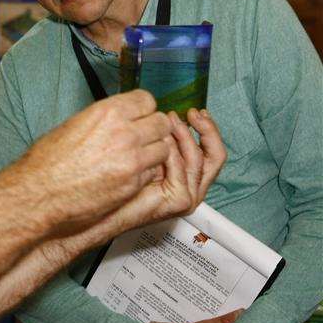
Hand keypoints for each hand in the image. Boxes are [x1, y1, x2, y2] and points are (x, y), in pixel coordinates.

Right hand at [14, 90, 173, 234]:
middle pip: (161, 123)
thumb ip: (103, 120)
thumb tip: (118, 118)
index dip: (142, 109)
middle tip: (140, 137)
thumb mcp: (73, 125)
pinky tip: (126, 175)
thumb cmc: (47, 161)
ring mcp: (133, 160)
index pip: (146, 100)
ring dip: (152, 152)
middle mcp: (125, 133)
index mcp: (108, 113)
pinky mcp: (134, 184)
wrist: (39, 194)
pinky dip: (145, 172)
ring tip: (134, 157)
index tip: (138, 116)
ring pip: (164, 148)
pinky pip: (153, 171)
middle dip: (152, 129)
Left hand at [106, 108, 226, 233]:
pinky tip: (158, 140)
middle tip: (192, 113)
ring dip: (183, 136)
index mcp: (190, 178)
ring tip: (168, 121)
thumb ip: (163, 143)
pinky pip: (180, 168)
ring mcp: (189, 196)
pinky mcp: (180, 200)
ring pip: (197, 158)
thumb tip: (169, 118)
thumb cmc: (121, 183)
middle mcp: (193, 188)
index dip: (208, 129)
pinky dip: (170, 151)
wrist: (107, 210)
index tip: (195, 112)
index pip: (212, 151)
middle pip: (215, 155)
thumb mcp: (148, 156)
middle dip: (206, 130)